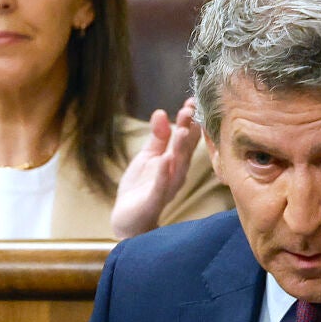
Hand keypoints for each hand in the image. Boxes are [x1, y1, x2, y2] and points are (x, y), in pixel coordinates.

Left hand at [109, 98, 203, 238]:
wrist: (128, 220)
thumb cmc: (141, 187)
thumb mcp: (148, 157)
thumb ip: (157, 137)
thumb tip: (160, 112)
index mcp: (175, 161)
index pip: (186, 138)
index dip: (190, 121)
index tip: (192, 101)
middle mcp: (176, 173)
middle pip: (185, 149)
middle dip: (189, 129)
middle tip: (190, 110)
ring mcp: (167, 187)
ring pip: (177, 166)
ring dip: (181, 149)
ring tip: (183, 130)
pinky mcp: (154, 200)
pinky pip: (161, 185)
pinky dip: (164, 173)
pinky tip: (166, 159)